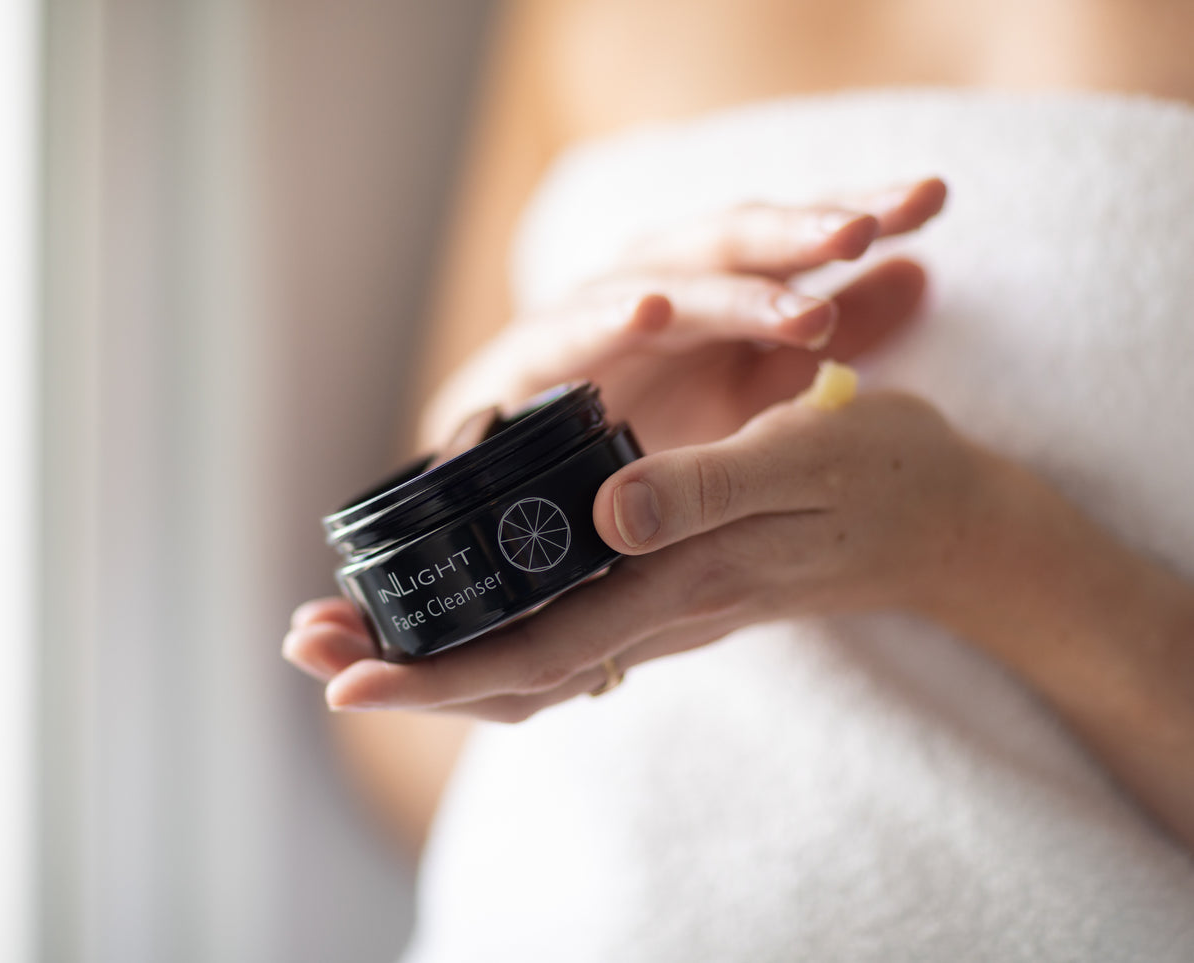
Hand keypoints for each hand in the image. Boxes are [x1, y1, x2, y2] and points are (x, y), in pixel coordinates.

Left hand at [287, 390, 984, 720]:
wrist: (948, 522)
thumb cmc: (886, 480)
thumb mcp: (808, 459)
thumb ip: (709, 488)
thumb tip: (607, 514)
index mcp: (677, 584)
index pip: (535, 653)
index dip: (438, 670)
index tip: (345, 672)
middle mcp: (653, 610)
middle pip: (508, 671)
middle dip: (403, 668)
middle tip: (303, 645)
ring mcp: (656, 604)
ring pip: (525, 656)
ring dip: (433, 650)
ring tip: (344, 629)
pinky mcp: (664, 583)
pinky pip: (560, 630)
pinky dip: (489, 627)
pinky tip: (449, 611)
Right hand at [421, 178, 946, 453]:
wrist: (527, 486)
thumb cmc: (648, 424)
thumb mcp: (754, 383)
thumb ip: (828, 333)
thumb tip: (921, 271)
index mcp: (713, 285)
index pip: (790, 236)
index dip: (855, 212)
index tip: (934, 198)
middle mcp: (653, 284)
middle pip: (732, 240)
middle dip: (796, 233)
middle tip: (863, 230)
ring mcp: (591, 313)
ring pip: (662, 283)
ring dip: (725, 288)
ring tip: (793, 303)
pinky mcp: (528, 356)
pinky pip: (568, 332)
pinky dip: (604, 318)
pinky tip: (648, 311)